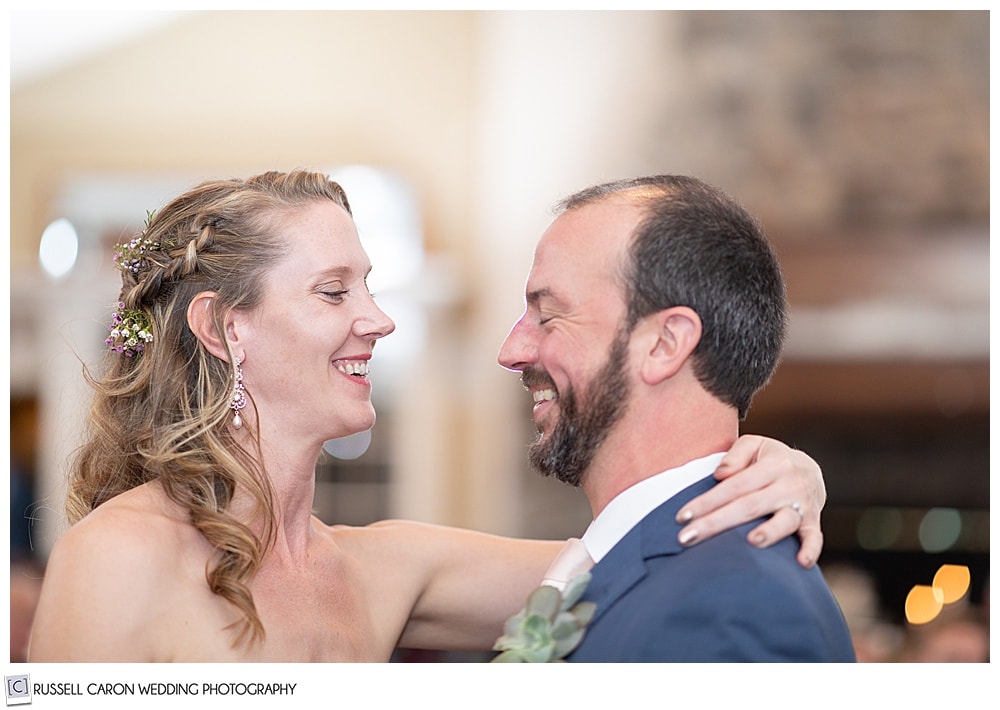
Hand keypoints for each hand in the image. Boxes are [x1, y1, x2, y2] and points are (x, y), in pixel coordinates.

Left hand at [674, 435, 825, 567]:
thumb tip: (720, 474)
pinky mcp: (814, 521)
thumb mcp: (755, 445)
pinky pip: (815, 537)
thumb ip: (736, 455)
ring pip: (785, 521)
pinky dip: (811, 550)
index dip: (708, 501)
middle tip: (687, 538)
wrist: (810, 469)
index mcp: (772, 464)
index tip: (682, 517)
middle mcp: (789, 484)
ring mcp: (803, 504)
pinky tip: (801, 563)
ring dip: (770, 532)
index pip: (734, 486)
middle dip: (716, 523)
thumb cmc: (770, 459)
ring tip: (751, 543)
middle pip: (749, 506)